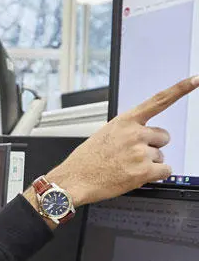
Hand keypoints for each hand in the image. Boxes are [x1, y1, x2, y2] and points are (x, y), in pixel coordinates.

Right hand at [43, 75, 198, 208]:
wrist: (74, 180)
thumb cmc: (87, 160)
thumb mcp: (105, 135)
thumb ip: (128, 131)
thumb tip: (146, 137)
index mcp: (125, 121)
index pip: (158, 100)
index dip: (180, 89)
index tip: (195, 79)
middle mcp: (135, 133)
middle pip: (164, 137)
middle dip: (153, 146)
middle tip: (133, 155)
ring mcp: (140, 152)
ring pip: (161, 156)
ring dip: (149, 163)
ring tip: (126, 167)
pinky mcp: (144, 171)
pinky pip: (165, 171)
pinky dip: (155, 175)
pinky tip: (136, 176)